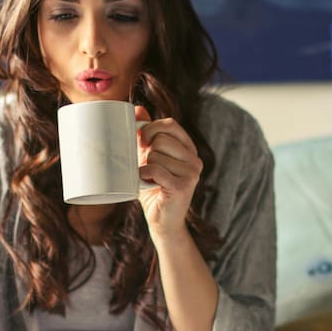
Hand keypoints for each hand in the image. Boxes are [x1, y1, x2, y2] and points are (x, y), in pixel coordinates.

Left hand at [134, 105, 202, 241]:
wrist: (162, 221)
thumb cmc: (154, 189)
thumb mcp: (148, 158)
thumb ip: (146, 135)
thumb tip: (137, 109)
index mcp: (188, 149)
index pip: (170, 124)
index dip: (151, 128)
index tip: (141, 141)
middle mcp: (194, 159)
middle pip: (161, 138)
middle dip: (146, 151)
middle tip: (146, 167)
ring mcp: (192, 173)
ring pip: (156, 154)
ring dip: (145, 167)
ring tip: (149, 179)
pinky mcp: (184, 186)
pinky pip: (156, 169)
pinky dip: (144, 175)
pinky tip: (146, 182)